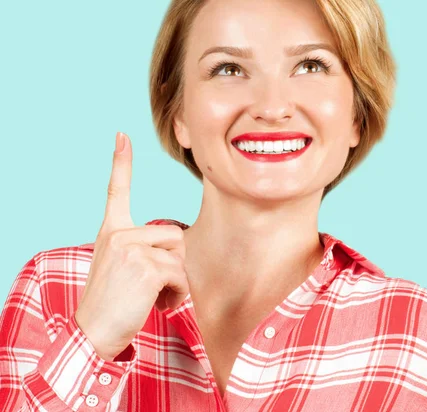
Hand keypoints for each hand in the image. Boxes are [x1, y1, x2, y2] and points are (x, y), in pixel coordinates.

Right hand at [74, 132, 188, 360]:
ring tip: (154, 297)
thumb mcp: (120, 268)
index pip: (116, 191)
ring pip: (180, 255)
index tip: (122, 135)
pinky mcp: (145, 266)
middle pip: (174, 235)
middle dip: (174, 263)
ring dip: (176, 281)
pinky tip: (157, 305)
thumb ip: (142, 251)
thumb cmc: (112, 305)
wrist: (93, 333)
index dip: (121, 162)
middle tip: (155, 287)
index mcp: (111, 232)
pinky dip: (177, 294)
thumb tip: (177, 250)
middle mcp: (118, 234)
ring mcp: (130, 248)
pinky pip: (181, 274)